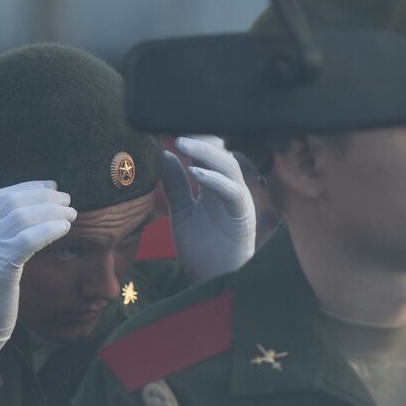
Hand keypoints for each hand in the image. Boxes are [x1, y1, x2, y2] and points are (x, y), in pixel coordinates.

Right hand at [0, 181, 76, 374]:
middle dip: (43, 196)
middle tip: (66, 198)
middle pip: (12, 201)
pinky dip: (50, 229)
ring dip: (52, 211)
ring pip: (23, 216)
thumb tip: (29, 217)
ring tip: (71, 213)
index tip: (49, 187)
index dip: (27, 188)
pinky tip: (65, 228)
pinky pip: (29, 238)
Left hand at [162, 135, 255, 282]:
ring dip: (205, 153)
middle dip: (200, 137)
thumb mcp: (182, 213)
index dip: (190, 138)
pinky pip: (232, 192)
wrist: (215, 282)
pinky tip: (196, 173)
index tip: (167, 123)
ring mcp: (237, 201)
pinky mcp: (242, 217)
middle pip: (219, 153)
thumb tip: (163, 156)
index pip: (205, 154)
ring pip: (228, 166)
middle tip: (174, 125)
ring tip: (181, 143)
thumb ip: (176, 186)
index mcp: (214, 187)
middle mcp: (228, 189)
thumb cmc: (203, 250)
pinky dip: (215, 180)